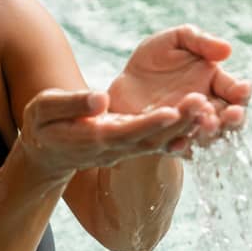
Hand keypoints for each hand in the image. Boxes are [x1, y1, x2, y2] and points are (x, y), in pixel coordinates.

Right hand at [16, 89, 200, 175]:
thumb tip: (101, 98)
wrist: (48, 152)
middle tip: (203, 104)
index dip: (150, 123)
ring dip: (186, 127)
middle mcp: (116, 147)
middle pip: (153, 137)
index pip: (127, 131)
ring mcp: (127, 149)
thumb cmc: (42, 125)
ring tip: (209, 108)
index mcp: (95, 137)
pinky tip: (205, 121)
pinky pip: (162, 142)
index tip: (172, 111)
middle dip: (178, 123)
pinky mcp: (134, 144)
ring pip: (162, 140)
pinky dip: (183, 134)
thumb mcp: (44, 109)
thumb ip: (71, 104)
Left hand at [108, 25, 251, 152]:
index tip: (242, 89)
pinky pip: (177, 148)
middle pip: (228, 120)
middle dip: (233, 119)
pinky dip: (181, 148)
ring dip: (210, 132)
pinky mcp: (166, 141)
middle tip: (232, 113)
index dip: (241, 92)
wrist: (124, 81)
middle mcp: (207, 110)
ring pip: (207, 137)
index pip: (236, 92)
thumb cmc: (154, 58)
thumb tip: (227, 50)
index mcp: (215, 84)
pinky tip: (180, 142)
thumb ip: (200, 41)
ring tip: (206, 122)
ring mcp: (188, 128)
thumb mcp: (175, 40)